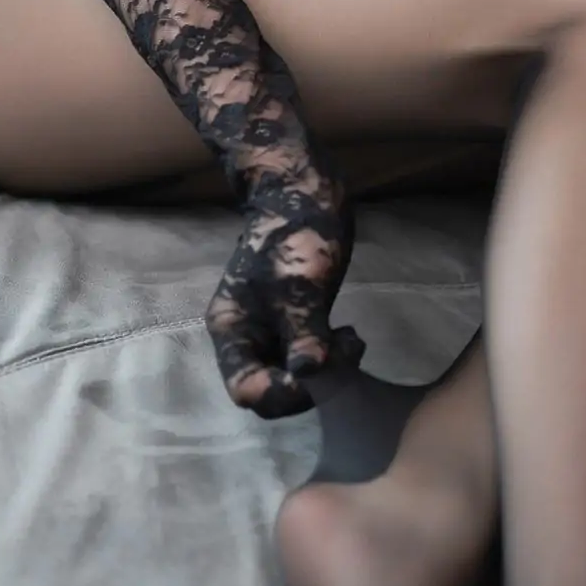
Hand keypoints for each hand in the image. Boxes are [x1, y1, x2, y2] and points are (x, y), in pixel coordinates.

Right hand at [206, 146, 365, 417]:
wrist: (305, 193)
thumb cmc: (294, 235)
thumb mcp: (297, 287)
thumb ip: (302, 334)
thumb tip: (310, 375)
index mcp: (232, 331)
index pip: (246, 389)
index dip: (280, 393)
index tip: (316, 372)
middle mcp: (248, 338)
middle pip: (271, 390)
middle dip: (309, 385)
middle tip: (342, 355)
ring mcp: (273, 331)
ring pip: (295, 377)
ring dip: (327, 372)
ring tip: (352, 342)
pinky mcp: (298, 322)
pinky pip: (310, 358)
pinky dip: (332, 357)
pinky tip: (351, 337)